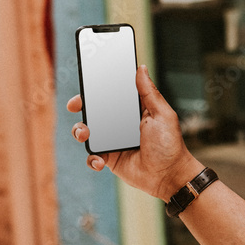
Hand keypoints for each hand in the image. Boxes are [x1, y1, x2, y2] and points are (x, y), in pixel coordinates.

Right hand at [68, 65, 203, 201]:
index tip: (86, 82)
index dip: (96, 88)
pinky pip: (92, 156)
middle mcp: (120, 124)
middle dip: (81, 106)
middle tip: (75, 106)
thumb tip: (141, 68)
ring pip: (88, 132)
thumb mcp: (162, 114)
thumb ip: (149, 92)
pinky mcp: (110, 159)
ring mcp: (113, 141)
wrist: (169, 176)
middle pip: (94, 111)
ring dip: (80, 131)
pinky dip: (92, 158)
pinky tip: (101, 160)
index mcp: (133, 110)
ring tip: (85, 135)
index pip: (111, 95)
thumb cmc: (170, 144)